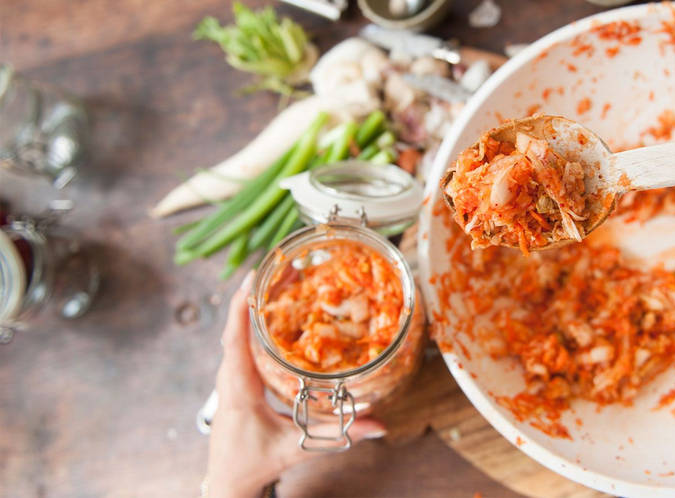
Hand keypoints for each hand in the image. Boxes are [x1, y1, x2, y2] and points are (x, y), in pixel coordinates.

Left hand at [207, 272, 385, 497]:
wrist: (228, 479)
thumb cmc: (252, 462)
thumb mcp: (295, 448)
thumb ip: (336, 436)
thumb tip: (377, 426)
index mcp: (237, 387)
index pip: (234, 338)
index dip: (241, 307)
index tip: (252, 278)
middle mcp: (230, 375)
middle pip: (239, 324)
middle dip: (260, 293)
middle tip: (285, 267)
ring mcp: (232, 374)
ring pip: (241, 330)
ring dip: (261, 303)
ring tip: (286, 278)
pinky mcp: (239, 377)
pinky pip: (245, 340)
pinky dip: (260, 320)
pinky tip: (282, 309)